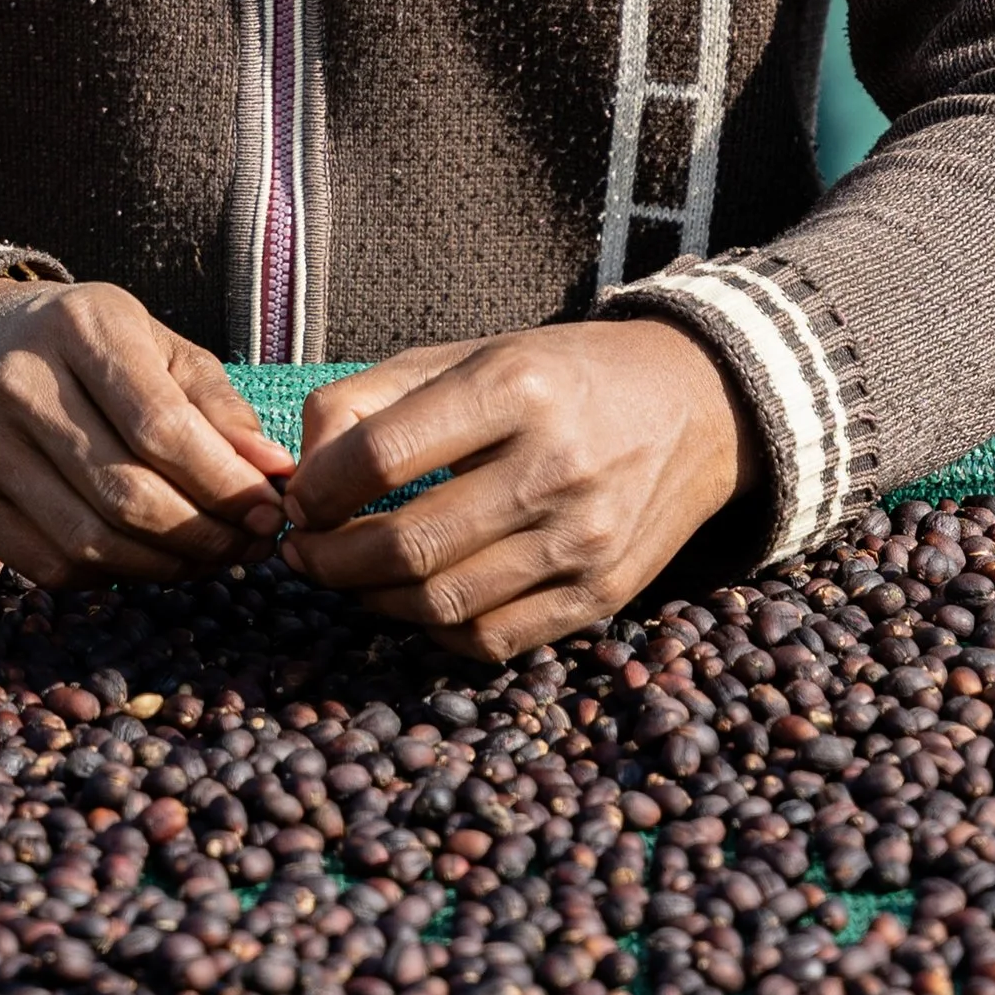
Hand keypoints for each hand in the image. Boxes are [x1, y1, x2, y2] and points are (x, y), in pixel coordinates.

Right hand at [0, 278, 295, 588]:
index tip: (269, 510)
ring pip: (92, 541)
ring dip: (166, 566)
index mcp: (78, 327)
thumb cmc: (80, 345)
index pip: (162, 427)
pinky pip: (52, 566)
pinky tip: (145, 560)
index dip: (225, 483)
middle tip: (248, 546)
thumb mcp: (152, 343)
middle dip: (206, 535)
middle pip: (128, 493)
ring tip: (208, 558)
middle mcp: (19, 384)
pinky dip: (112, 577)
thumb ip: (216, 403)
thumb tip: (274, 470)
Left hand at [280, 319, 751, 661]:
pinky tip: (415, 599)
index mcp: (514, 387)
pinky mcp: (603, 593)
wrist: (695, 406)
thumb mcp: (465, 355)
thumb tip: (299, 478)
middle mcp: (557, 464)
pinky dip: (434, 630)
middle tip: (304, 552)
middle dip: (330, 560)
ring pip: (443, 603)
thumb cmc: (555, 378)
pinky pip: (492, 639)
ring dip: (372, 600)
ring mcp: (585, 538)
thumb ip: (367, 401)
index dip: (317, 491)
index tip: (299, 500)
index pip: (380, 456)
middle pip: (408, 544)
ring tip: (350, 577)